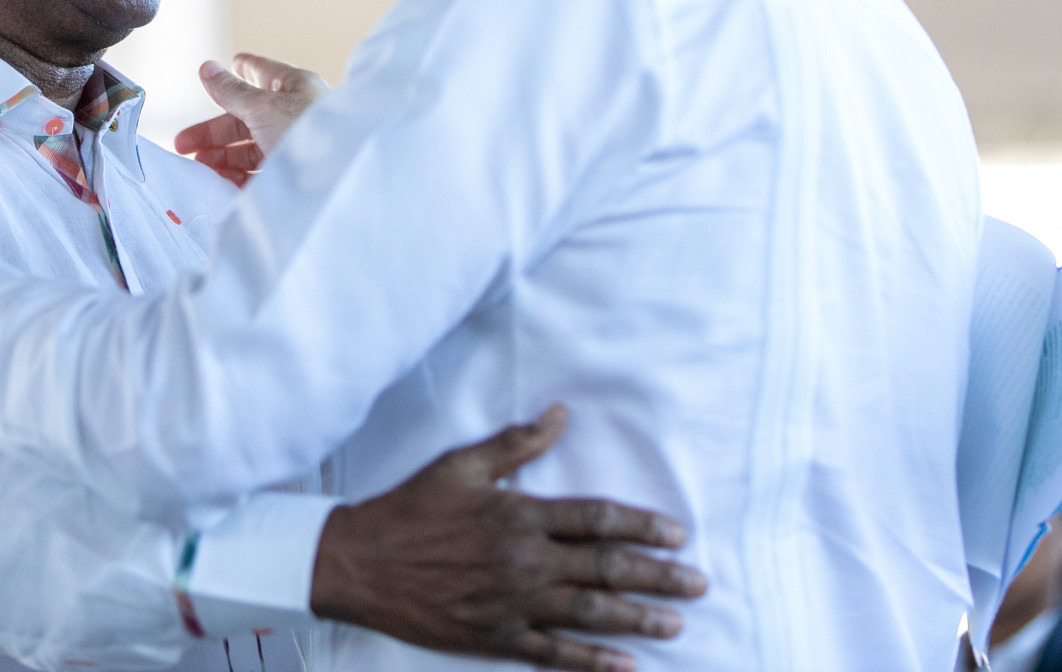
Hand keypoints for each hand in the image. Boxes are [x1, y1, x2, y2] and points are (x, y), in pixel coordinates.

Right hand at [173, 53, 328, 186]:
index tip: (235, 61)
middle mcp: (296, 115)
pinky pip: (259, 173)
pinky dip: (238, 176)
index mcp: (296, 88)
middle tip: (183, 145)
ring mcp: (294, 147)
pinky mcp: (292, 177)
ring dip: (223, 156)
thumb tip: (207, 67)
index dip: (247, 68)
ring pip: (252, 148)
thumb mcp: (262, 106)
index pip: (266, 73)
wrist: (336, 182)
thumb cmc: (306, 132)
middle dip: (215, 132)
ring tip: (200, 167)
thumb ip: (232, 91)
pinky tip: (220, 181)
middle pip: (248, 118)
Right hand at [311, 404, 705, 671]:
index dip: (643, 526)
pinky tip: (627, 666)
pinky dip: (593, 663)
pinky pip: (554, 653)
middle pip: (605, 567)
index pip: (597, 519)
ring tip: (675, 621)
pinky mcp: (496, 636)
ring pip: (589, 612)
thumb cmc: (412, 508)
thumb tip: (560, 415)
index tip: (678, 534)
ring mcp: (513, 603)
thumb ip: (517, 443)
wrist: (362, 563)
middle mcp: (525, 560)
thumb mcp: (462, 464)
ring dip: (637, 617)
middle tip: (698, 583)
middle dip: (657, 575)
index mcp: (521, 514)